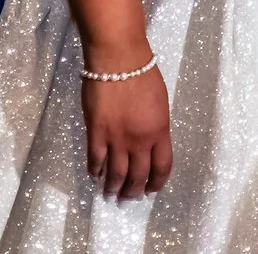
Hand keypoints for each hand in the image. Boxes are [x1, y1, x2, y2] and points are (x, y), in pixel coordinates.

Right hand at [82, 64, 171, 199]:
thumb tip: (149, 145)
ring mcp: (116, 138)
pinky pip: (95, 159)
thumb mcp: (161, 104)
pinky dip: (96, 170)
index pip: (162, 167)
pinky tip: (96, 175)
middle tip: (128, 198)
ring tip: (111, 195)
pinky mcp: (96, 132)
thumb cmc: (143, 74)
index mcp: (160, 131)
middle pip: (138, 175)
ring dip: (114, 188)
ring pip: (116, 173)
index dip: (157, 182)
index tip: (151, 190)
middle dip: (133, 191)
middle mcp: (139, 140)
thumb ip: (156, 127)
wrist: (118, 59)